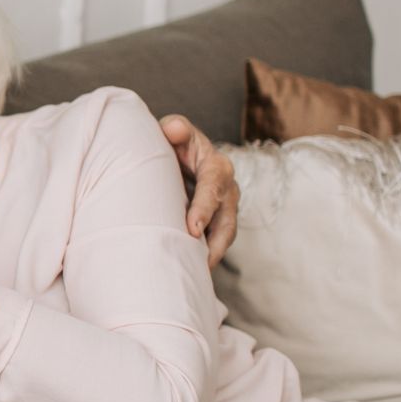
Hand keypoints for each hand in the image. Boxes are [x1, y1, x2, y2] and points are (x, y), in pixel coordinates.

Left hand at [159, 114, 238, 267]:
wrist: (180, 154)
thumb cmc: (175, 142)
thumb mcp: (175, 130)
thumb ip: (175, 128)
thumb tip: (174, 129)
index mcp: (216, 166)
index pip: (213, 187)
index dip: (204, 208)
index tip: (192, 228)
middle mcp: (227, 189)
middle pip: (226, 219)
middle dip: (215, 241)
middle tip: (199, 261)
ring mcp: (225, 208)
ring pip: (225, 235)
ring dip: (214, 254)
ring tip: (197, 273)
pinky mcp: (217, 221)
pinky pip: (216, 242)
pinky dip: (207, 256)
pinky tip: (192, 272)